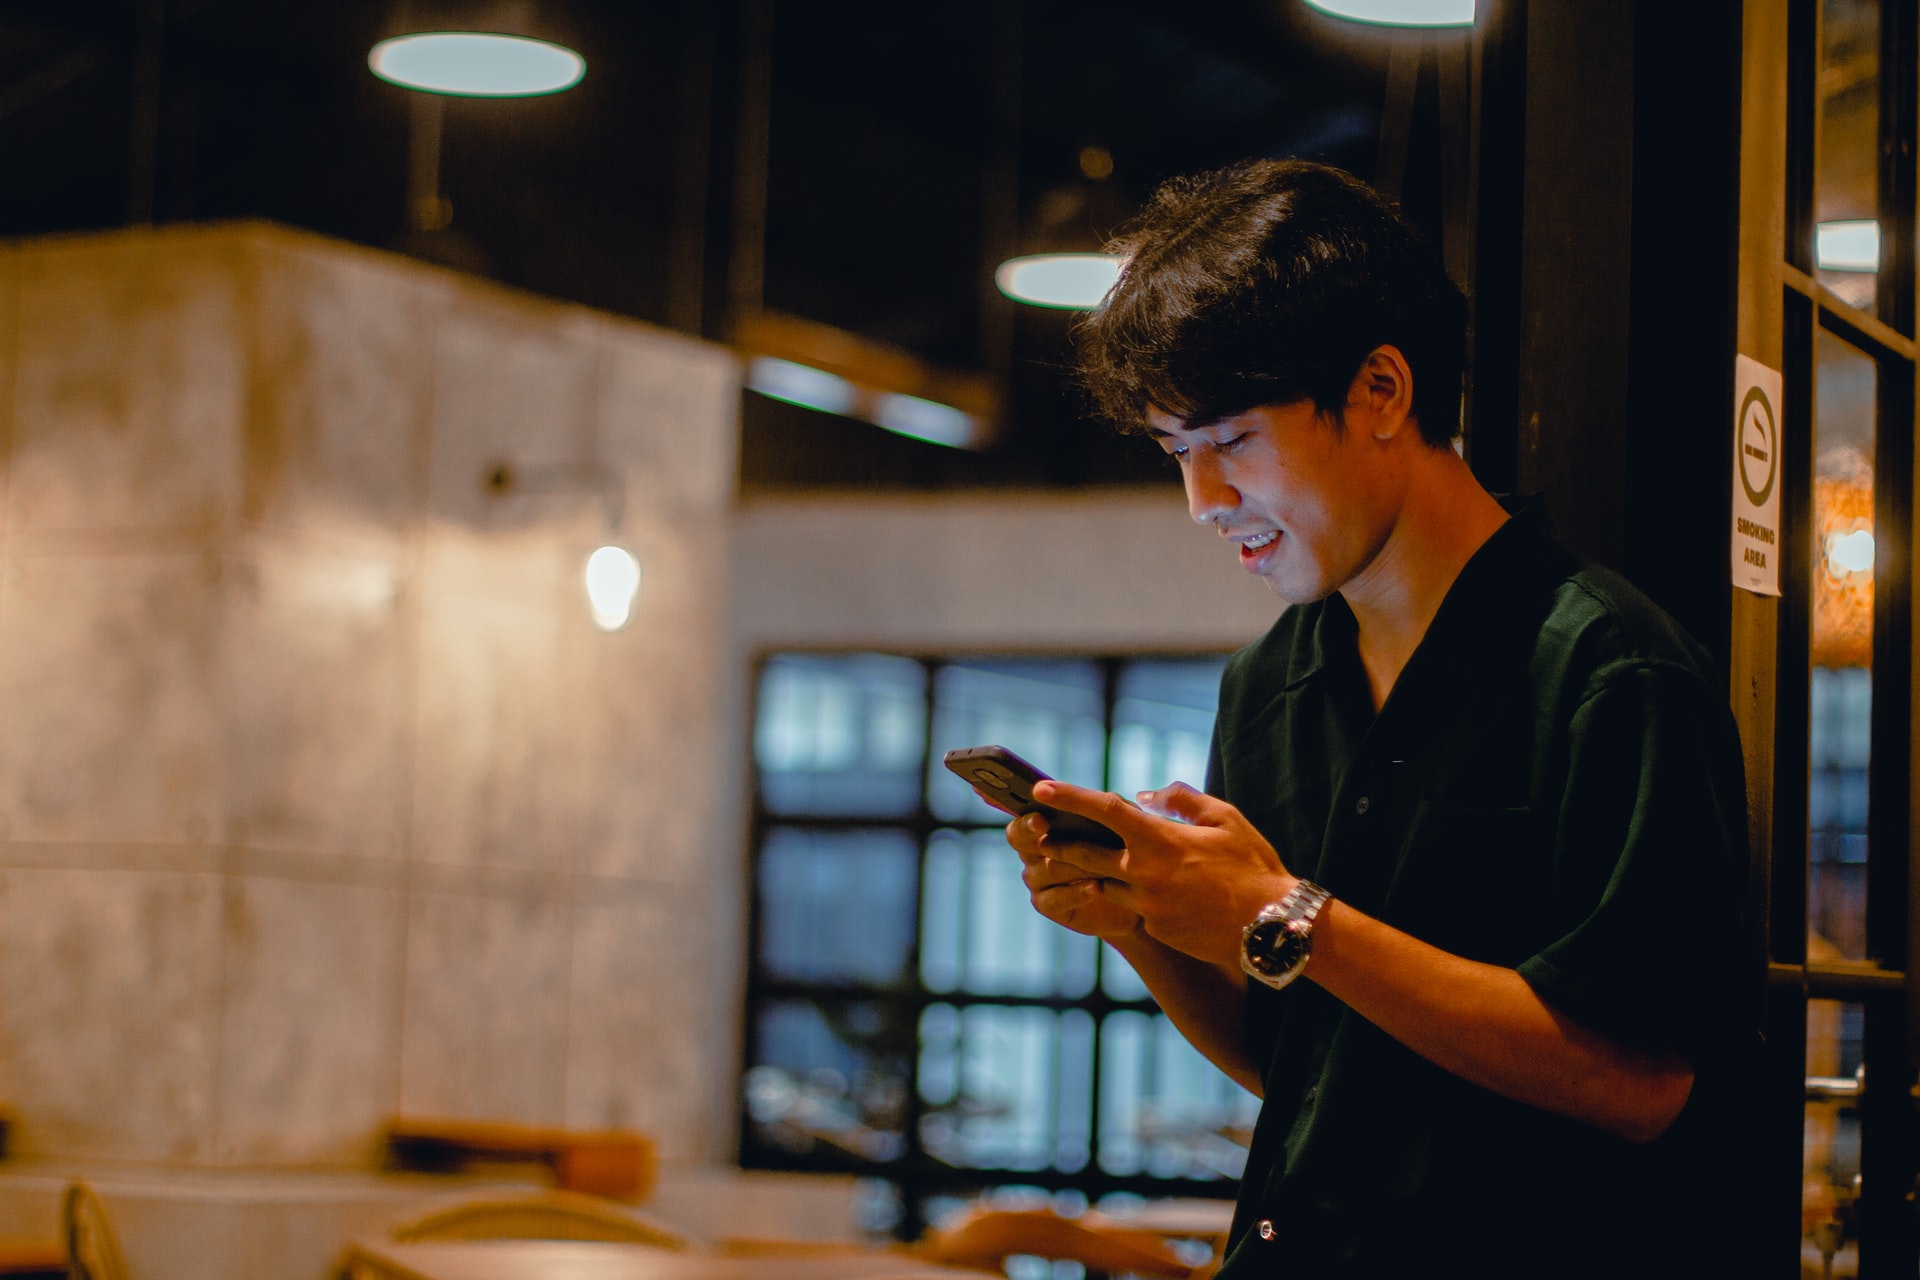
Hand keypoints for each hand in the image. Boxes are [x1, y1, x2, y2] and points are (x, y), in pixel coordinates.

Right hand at [1004, 812, 1144, 940]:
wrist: (1134, 895)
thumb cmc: (1119, 851)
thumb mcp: (1115, 826)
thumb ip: (1103, 809)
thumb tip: (1095, 798)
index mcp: (1040, 828)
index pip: (1021, 820)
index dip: (1027, 819)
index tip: (1041, 816)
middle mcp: (1032, 853)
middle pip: (1021, 841)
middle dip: (1031, 831)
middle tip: (1044, 824)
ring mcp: (1037, 880)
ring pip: (1048, 868)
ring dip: (1075, 863)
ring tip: (1100, 861)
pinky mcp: (1047, 904)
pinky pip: (1056, 899)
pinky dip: (1078, 892)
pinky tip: (1097, 887)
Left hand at [1026, 779, 1294, 967]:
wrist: (1272, 927)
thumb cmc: (1253, 866)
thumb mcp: (1225, 818)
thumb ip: (1181, 800)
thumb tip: (1145, 796)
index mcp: (1159, 840)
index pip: (1102, 810)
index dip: (1068, 796)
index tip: (1040, 788)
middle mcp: (1144, 874)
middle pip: (1084, 855)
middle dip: (1058, 843)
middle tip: (1041, 836)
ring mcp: (1147, 906)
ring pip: (1106, 885)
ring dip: (1097, 873)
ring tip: (1090, 862)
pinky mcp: (1156, 929)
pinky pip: (1135, 908)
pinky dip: (1135, 896)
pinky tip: (1156, 894)